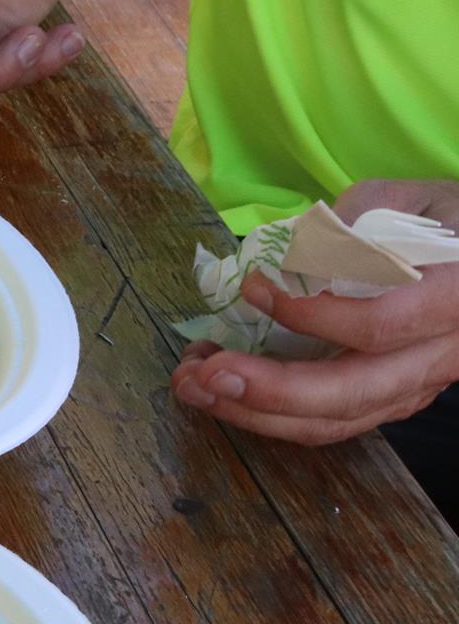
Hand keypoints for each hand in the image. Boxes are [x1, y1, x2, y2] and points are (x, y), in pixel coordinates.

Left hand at [171, 181, 458, 443]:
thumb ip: (357, 218)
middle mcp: (439, 358)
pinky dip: (268, 413)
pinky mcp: (389, 401)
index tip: (253, 288)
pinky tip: (222, 391)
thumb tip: (293, 252)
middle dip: (267, 390)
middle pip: (350, 394)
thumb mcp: (412, 201)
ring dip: (253, 411)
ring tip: (191, 386)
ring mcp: (415, 388)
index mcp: (453, 300)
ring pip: (334, 421)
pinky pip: (328, 422)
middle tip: (200, 374)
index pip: (378, 326)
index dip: (310, 315)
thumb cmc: (447, 223)